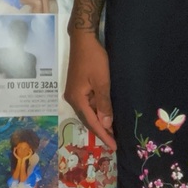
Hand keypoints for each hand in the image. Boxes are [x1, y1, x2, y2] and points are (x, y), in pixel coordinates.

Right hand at [64, 34, 116, 149]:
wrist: (83, 40)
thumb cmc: (94, 59)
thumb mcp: (102, 82)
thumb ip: (104, 104)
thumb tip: (106, 123)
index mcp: (77, 99)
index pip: (92, 122)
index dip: (104, 135)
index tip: (113, 146)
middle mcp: (72, 99)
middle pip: (88, 120)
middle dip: (101, 131)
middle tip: (114, 142)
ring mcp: (74, 94)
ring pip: (88, 113)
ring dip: (100, 122)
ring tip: (113, 132)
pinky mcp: (78, 88)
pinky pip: (88, 105)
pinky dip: (97, 112)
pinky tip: (106, 115)